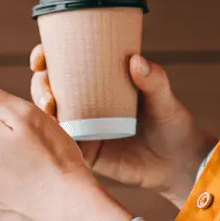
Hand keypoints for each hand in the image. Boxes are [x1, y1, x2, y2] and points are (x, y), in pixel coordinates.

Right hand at [31, 43, 216, 208]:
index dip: (46, 57)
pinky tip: (48, 133)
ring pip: (51, 115)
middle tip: (46, 84)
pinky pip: (61, 144)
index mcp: (102, 81)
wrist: (179, 164)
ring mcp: (84, 127)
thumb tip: (136, 60)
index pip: (67, 63)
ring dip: (41, 108)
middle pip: (51, 87)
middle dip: (40, 83)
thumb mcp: (164, 98)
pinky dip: (51, 137)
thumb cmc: (172, 123)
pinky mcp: (86, 152)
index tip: (41, 56)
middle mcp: (87, 102)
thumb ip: (154, 80)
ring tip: (49, 106)